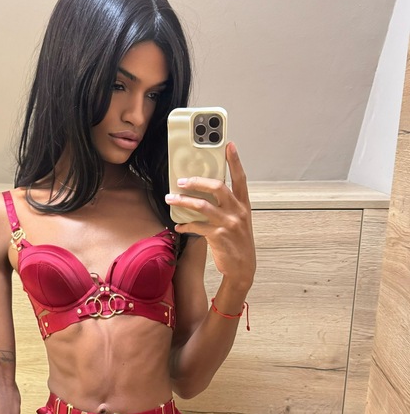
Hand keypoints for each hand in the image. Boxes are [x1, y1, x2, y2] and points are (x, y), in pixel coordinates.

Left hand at [165, 142, 255, 290]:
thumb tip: (204, 193)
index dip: (235, 161)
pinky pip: (197, 226)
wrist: (242, 268)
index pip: (240, 178)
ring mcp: (229, 223)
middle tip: (182, 180)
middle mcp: (238, 211)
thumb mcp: (238, 221)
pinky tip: (177, 226)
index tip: (228, 145)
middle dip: (197, 181)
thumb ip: (226, 206)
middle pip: (217, 187)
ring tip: (170, 198)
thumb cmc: (237, 242)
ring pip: (202, 205)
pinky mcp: (218, 236)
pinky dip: (185, 225)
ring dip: (183, 201)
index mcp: (243, 205)